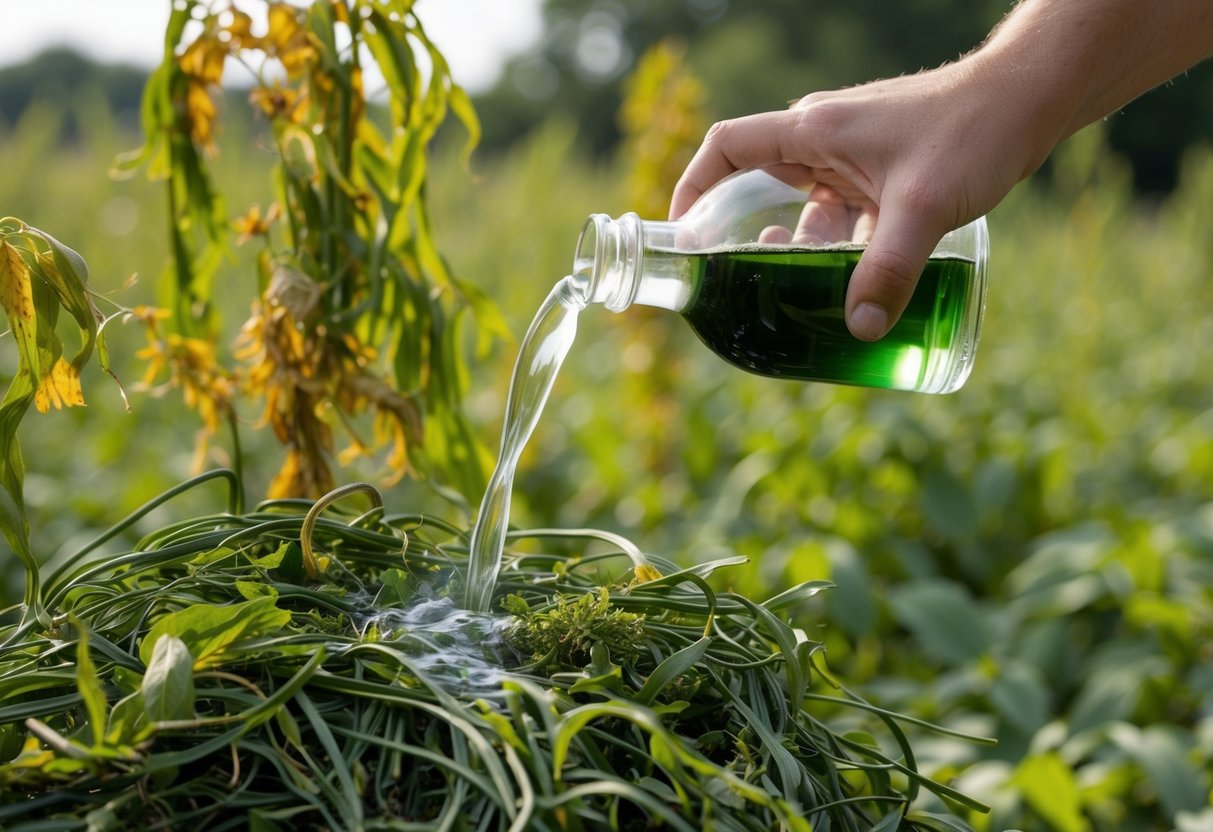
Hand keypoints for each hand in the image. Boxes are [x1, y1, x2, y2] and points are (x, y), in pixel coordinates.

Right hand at [670, 65, 1038, 340]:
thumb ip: (889, 270)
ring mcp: (855, 155)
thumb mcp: (925, 206)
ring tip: (802, 293)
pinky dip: (843, 247)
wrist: (1032, 98)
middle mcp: (825, 139)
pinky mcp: (884, 171)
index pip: (728, 148)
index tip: (683, 231)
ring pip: (809, 209)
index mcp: (813, 131)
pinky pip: (846, 213)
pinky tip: (857, 281)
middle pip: (762, 187)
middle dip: (749, 236)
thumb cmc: (974, 130)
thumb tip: (860, 331)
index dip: (694, 185)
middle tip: (744, 282)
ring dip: (803, 250)